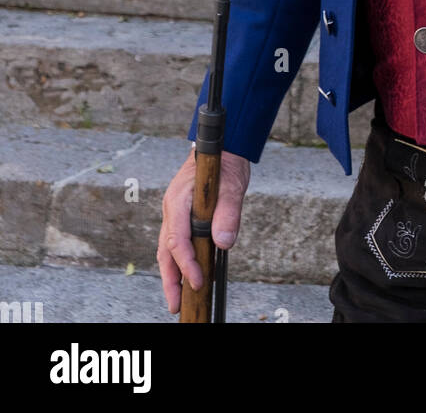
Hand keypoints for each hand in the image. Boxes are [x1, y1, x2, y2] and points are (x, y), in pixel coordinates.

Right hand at [157, 147, 250, 313]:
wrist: (222, 147)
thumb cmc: (225, 163)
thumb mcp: (232, 185)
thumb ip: (228, 213)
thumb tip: (224, 243)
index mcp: (179, 199)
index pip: (178, 239)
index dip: (186, 264)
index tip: (198, 282)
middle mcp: (172, 208)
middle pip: (165, 249)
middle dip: (170, 279)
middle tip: (176, 306)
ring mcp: (174, 212)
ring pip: (167, 248)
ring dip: (171, 274)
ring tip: (177, 299)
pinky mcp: (181, 215)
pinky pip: (175, 242)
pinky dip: (177, 261)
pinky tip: (185, 276)